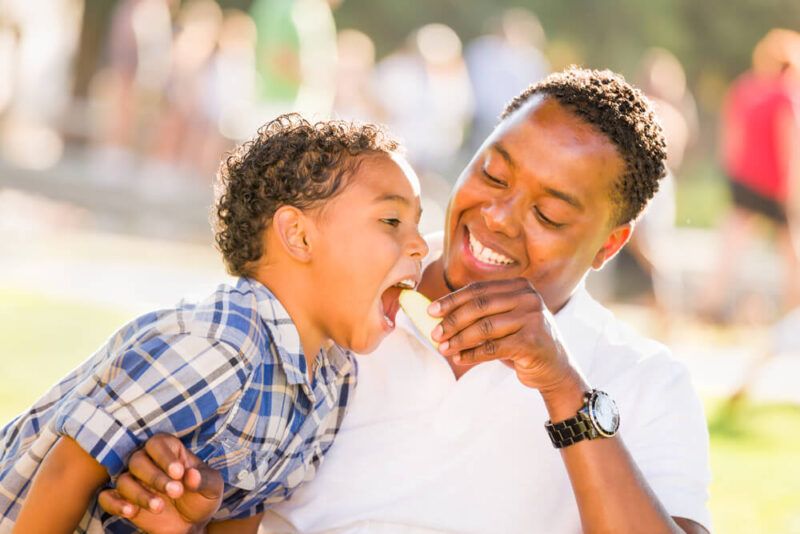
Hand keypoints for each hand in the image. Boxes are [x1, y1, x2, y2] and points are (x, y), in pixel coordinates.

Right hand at [98, 434, 223, 533]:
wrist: (192, 525)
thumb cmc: (201, 499)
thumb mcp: (212, 488)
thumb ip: (203, 480)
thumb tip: (191, 475)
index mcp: (170, 451)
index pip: (158, 444)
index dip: (165, 457)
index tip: (178, 473)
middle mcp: (148, 463)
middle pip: (137, 460)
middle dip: (155, 477)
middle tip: (175, 492)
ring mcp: (134, 481)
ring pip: (123, 480)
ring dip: (140, 494)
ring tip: (159, 507)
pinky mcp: (123, 500)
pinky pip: (106, 498)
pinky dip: (115, 504)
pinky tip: (131, 512)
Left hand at [430, 278, 586, 400]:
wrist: (555, 369)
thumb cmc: (522, 342)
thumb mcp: (505, 320)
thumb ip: (481, 313)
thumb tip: (439, 315)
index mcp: (520, 286)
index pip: (478, 289)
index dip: (452, 300)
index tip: (431, 311)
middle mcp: (528, 297)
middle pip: (479, 306)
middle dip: (452, 320)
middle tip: (434, 333)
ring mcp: (532, 318)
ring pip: (484, 327)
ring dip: (459, 339)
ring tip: (443, 348)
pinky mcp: (532, 341)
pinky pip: (493, 347)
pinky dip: (473, 354)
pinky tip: (460, 359)